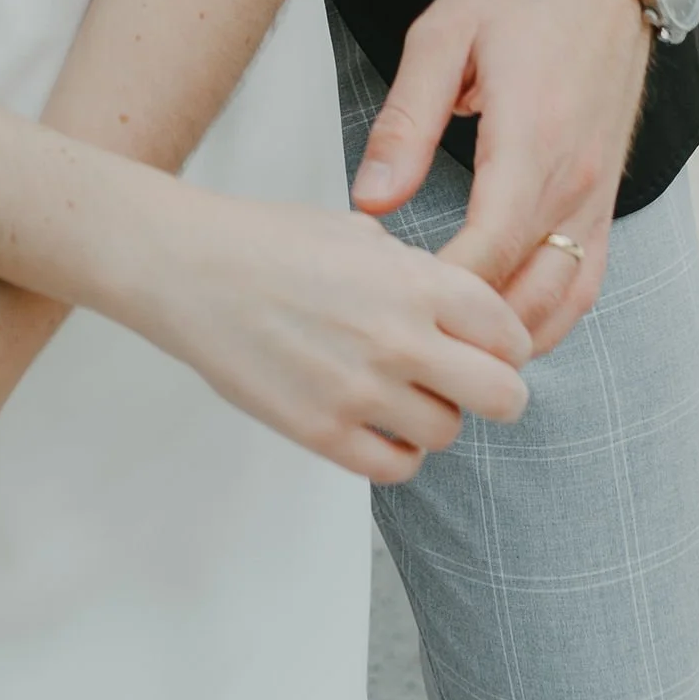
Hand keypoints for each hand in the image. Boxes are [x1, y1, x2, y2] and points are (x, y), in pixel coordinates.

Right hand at [127, 186, 530, 481]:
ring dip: (433, 418)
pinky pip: (395, 467)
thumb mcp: (356, 232)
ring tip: (401, 395)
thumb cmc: (266, 240)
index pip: (508, 334)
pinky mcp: (323, 433)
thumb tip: (449, 306)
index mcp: (416, 282)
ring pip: (446, 433)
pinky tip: (377, 424)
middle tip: (472, 386)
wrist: (190, 269)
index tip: (492, 348)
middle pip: (502, 397)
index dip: (505, 344)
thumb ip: (414, 272)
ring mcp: (362, 392)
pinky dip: (397, 452)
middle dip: (496, 392)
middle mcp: (400, 339)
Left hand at [351, 0, 686, 350]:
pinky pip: (586, 279)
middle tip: (408, 343)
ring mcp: (598, 194)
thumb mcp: (441, 37)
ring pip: (564, 300)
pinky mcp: (605, 196)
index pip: (489, 250)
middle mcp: (574, 180)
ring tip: (450, 350)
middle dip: (470, 328)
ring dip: (513, 333)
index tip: (390, 307)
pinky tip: (504, 323)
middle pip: (527, 291)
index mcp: (532, 140)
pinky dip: (551, 314)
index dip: (442, 291)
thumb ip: (405, 124)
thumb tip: (370, 201)